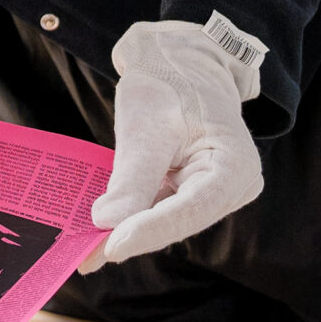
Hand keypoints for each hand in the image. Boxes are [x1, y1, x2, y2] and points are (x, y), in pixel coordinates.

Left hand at [85, 17, 264, 266]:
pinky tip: (98, 235)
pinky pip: (160, 212)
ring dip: (127, 234)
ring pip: (166, 222)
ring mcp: (214, 193)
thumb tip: (106, 223)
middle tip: (86, 258)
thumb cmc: (169, 84)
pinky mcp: (192, 194)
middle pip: (178, 222)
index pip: (191, 209)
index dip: (149, 231)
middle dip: (132, 237)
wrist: (179, 63)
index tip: (111, 247)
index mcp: (235, 166)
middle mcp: (233, 186)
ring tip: (85, 253)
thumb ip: (132, 178)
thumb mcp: (147, 126)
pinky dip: (131, 220)